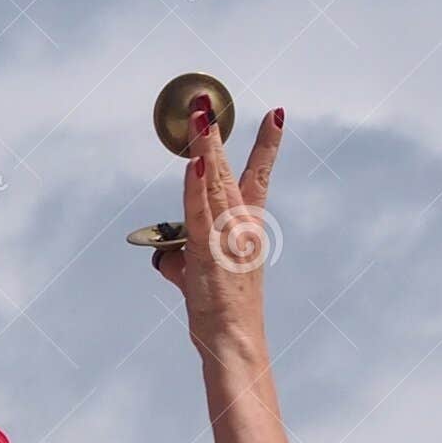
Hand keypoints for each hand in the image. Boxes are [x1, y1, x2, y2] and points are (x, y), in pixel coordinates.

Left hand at [153, 101, 283, 360]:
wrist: (233, 342)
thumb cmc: (220, 316)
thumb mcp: (198, 282)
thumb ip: (182, 263)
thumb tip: (166, 257)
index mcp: (246, 231)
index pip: (259, 179)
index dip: (266, 146)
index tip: (276, 114)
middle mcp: (242, 228)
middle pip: (231, 171)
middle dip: (217, 133)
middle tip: (206, 100)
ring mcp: (228, 238)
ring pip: (215, 183)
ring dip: (205, 146)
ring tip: (199, 114)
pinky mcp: (210, 252)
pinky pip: (200, 212)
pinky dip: (197, 186)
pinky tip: (196, 160)